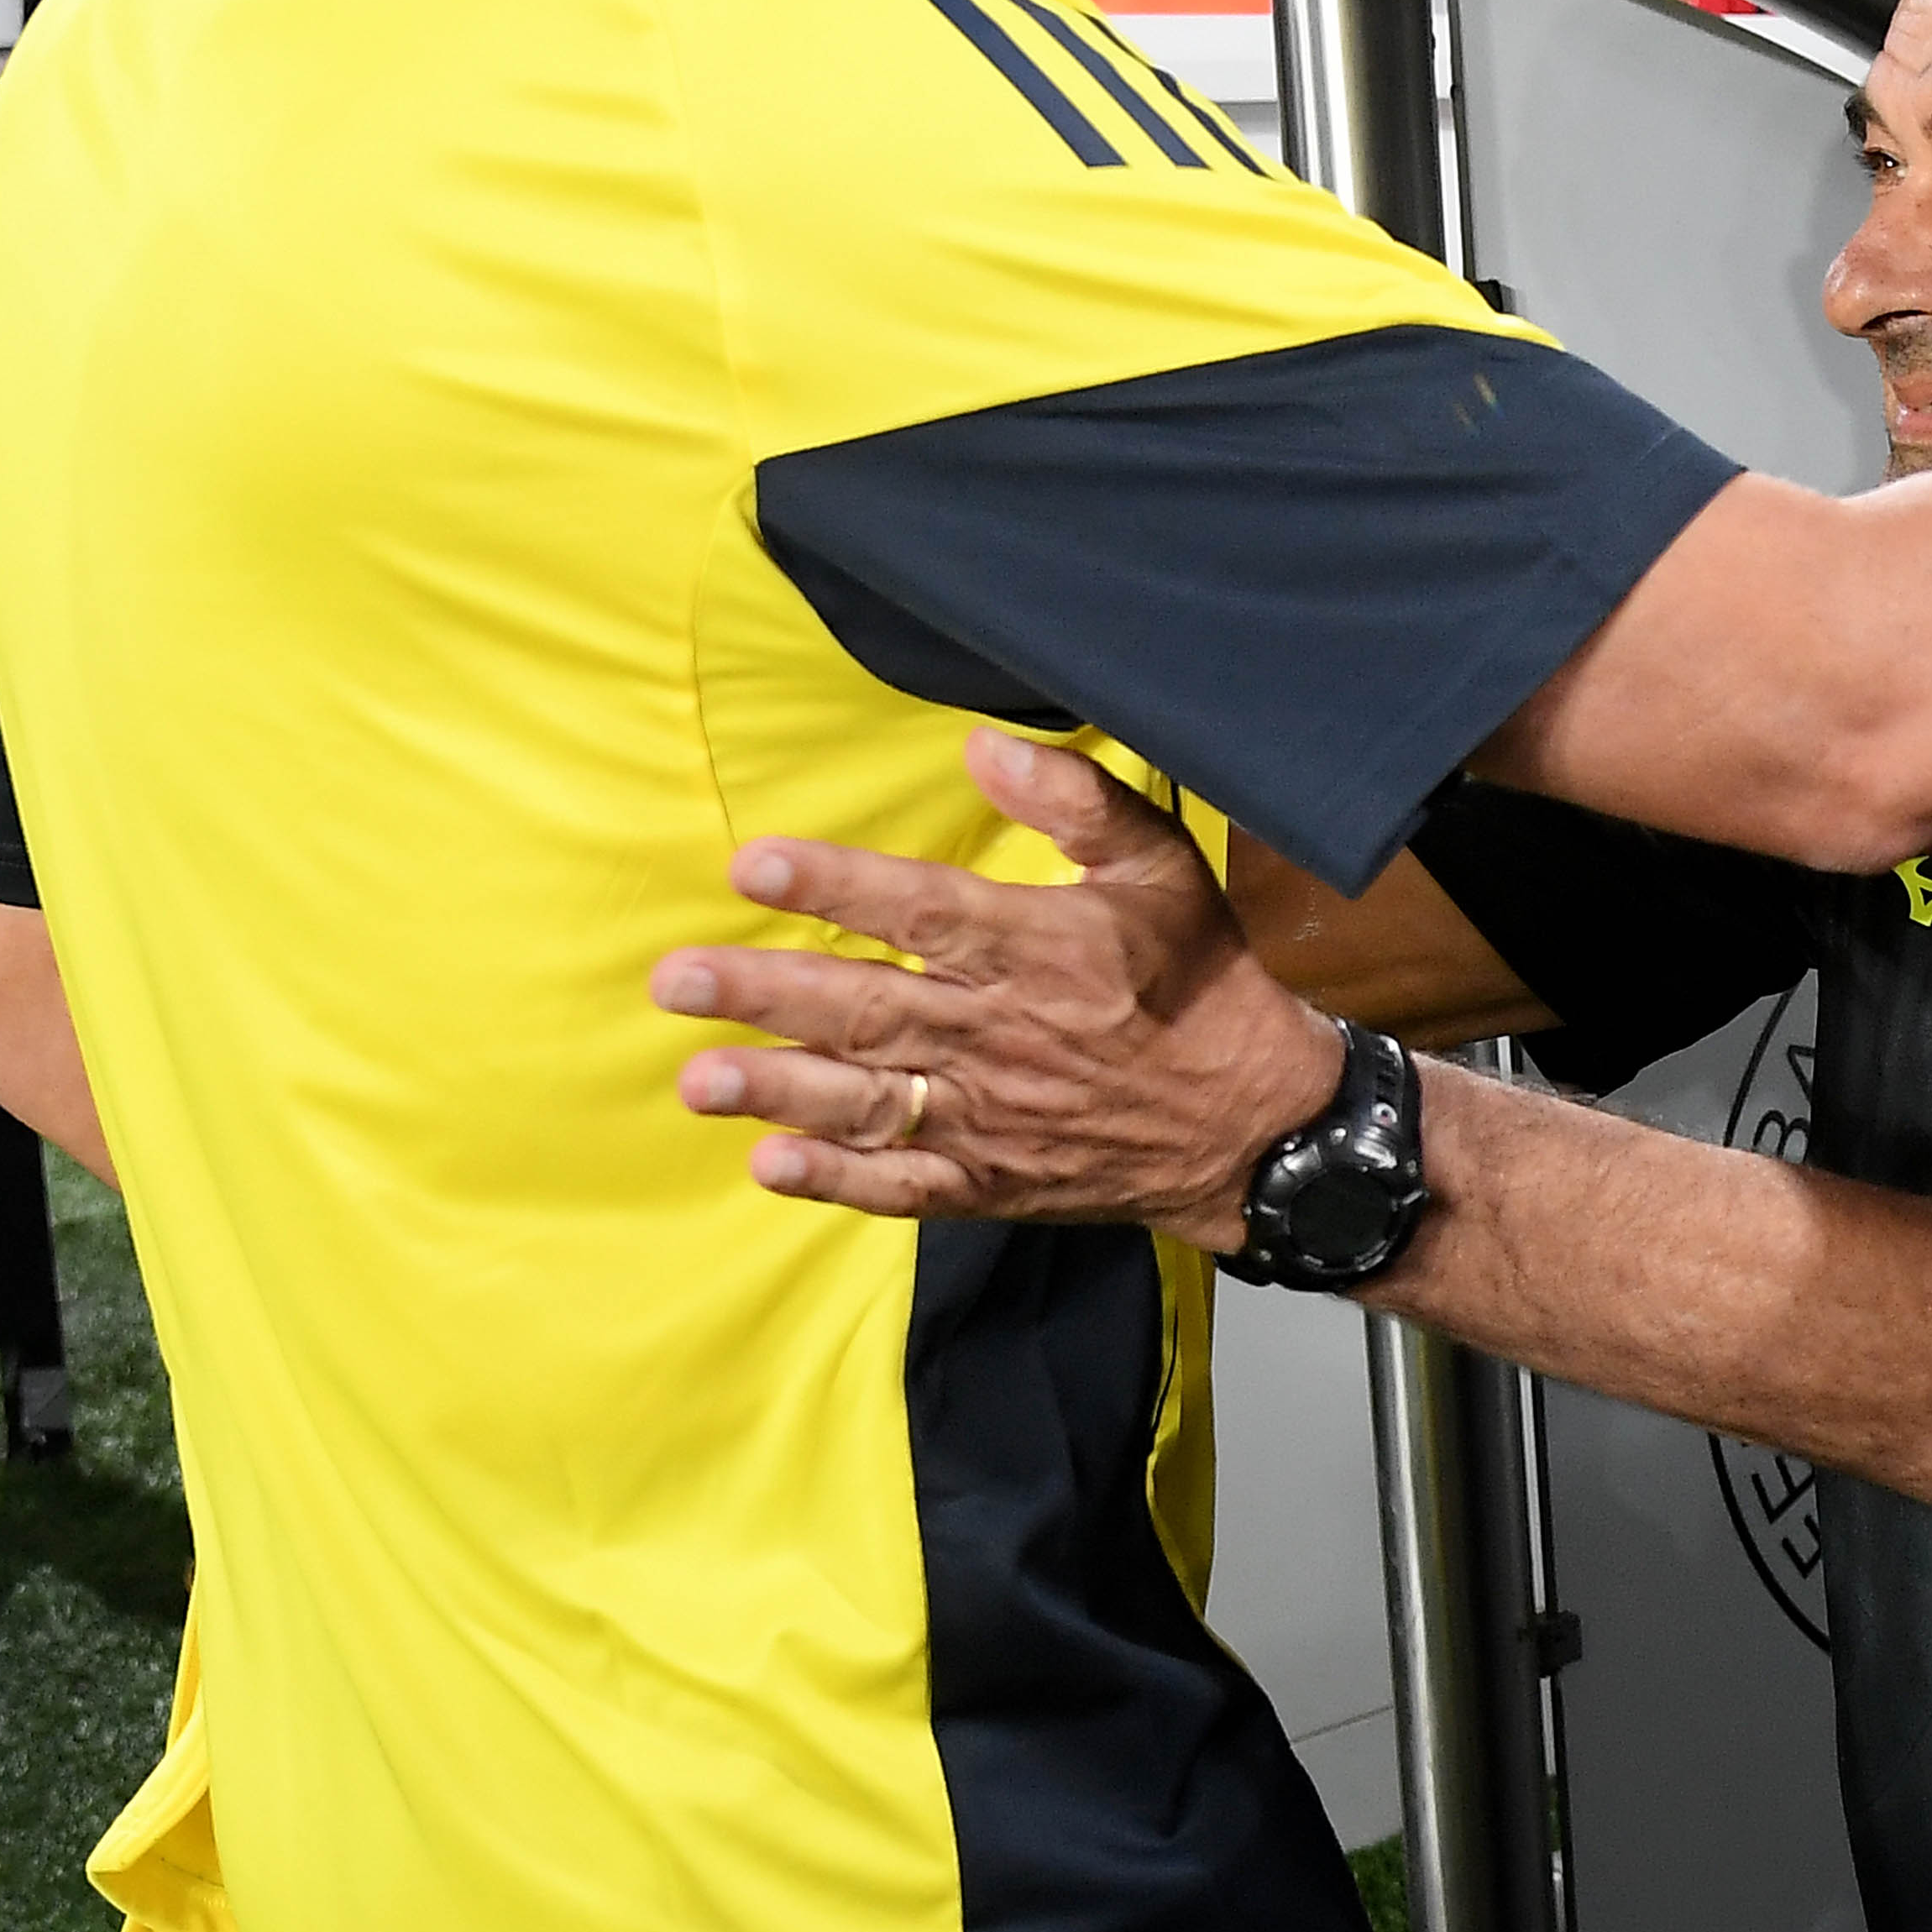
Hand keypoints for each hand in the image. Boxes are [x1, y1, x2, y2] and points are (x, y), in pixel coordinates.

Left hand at [657, 733, 1342, 1242]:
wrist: (1254, 1124)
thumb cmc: (1201, 980)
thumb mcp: (1161, 869)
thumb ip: (1076, 803)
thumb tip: (983, 746)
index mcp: (1042, 950)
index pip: (922, 913)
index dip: (837, 888)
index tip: (755, 866)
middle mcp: (1005, 1034)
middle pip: (870, 1010)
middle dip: (768, 995)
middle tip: (677, 980)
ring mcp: (994, 1115)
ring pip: (871, 1100)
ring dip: (781, 1090)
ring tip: (698, 1078)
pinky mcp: (993, 1178)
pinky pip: (905, 1184)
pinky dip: (838, 1180)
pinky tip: (771, 1166)